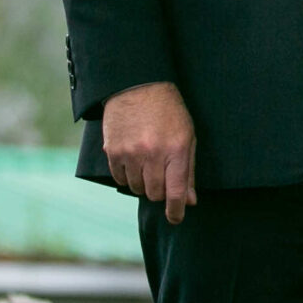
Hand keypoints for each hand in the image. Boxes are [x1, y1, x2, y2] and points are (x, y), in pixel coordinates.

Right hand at [103, 82, 197, 222]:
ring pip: (137, 188)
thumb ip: (188, 170)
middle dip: (159, 191)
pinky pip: (120, 179)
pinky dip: (127, 176)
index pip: (175, 192)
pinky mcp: (113, 151)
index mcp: (176, 149)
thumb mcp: (187, 136)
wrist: (137, 84)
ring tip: (147, 164)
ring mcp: (131, 153)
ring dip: (143, 183)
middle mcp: (153, 154)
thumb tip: (189, 200)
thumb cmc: (168, 111)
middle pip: (155, 194)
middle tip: (161, 176)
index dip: (176, 211)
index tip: (176, 218)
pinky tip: (132, 161)